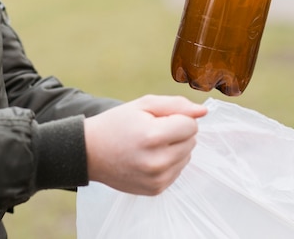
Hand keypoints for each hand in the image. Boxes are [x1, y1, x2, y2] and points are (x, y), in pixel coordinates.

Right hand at [84, 95, 206, 195]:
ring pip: (188, 155)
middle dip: (177, 132)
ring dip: (175, 147)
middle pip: (192, 140)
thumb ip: (177, 105)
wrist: (90, 153)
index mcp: (153, 137)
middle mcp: (157, 162)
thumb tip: (203, 111)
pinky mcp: (156, 189)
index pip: (191, 125)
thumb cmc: (117, 124)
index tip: (159, 119)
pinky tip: (149, 157)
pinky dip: (169, 161)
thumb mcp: (144, 104)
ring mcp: (157, 179)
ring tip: (150, 145)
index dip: (178, 117)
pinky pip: (178, 170)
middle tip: (152, 131)